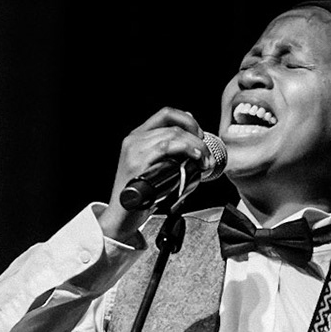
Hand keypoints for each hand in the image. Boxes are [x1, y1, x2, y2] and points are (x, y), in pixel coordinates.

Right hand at [99, 107, 214, 240]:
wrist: (122, 217)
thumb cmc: (141, 197)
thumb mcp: (155, 169)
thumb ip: (169, 156)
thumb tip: (194, 147)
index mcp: (137, 137)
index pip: (165, 114)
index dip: (187, 120)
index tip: (200, 134)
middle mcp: (134, 139)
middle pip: (173, 125)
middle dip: (197, 138)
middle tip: (208, 155)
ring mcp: (134, 149)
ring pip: (173, 134)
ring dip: (196, 146)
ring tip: (205, 161)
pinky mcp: (137, 162)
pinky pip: (167, 146)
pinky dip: (187, 149)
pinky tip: (196, 158)